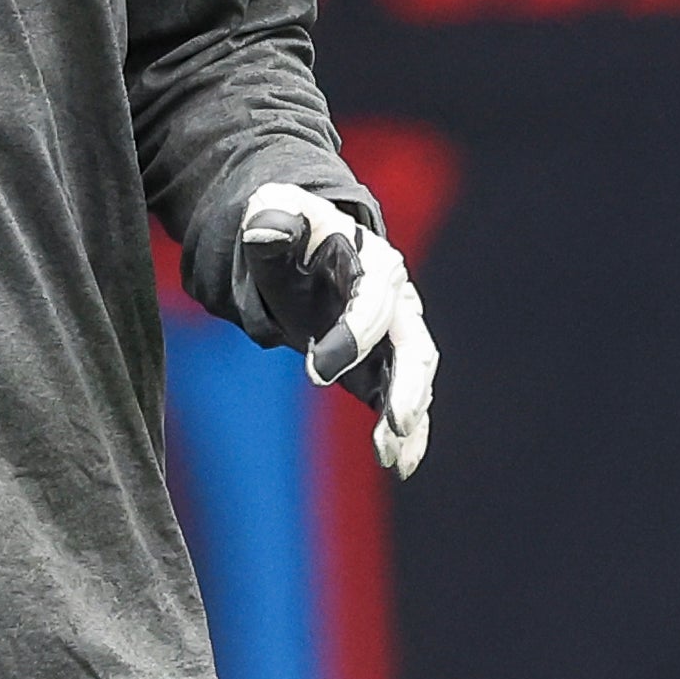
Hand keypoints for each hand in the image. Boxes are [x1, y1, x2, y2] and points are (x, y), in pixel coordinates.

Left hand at [238, 183, 438, 479]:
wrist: (300, 246)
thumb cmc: (286, 229)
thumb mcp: (271, 215)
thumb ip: (269, 221)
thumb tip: (264, 226)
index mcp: (369, 257)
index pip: (374, 296)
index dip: (354, 333)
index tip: (319, 372)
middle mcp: (394, 296)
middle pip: (414, 342)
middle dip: (407, 384)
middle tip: (393, 424)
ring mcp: (395, 331)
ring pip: (415, 376)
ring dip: (411, 416)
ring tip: (393, 455)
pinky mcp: (385, 362)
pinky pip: (402, 397)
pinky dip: (407, 431)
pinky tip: (397, 464)